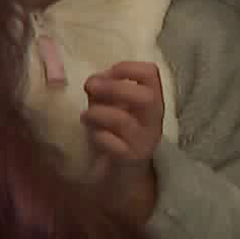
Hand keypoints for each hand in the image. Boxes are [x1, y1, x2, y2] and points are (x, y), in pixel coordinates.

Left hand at [80, 61, 163, 222]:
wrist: (128, 171)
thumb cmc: (119, 131)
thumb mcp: (115, 105)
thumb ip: (105, 90)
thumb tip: (94, 80)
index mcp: (153, 99)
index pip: (152, 73)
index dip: (128, 67)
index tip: (110, 72)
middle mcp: (153, 118)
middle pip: (145, 97)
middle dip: (114, 88)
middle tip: (90, 87)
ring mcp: (143, 139)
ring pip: (123, 121)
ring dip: (98, 114)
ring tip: (85, 116)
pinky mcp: (130, 158)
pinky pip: (113, 145)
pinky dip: (98, 137)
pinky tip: (93, 136)